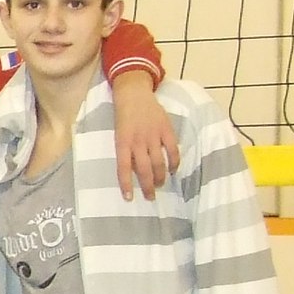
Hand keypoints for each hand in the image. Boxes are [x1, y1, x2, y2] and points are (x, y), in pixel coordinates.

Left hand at [110, 69, 178, 199]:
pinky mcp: (166, 130)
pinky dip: (174, 162)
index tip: (129, 198)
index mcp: (122, 142)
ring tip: (160, 185)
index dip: (126, 184)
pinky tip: (173, 170)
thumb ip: (126, 150)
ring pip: (158, 162)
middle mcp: (138, 141)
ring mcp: (153, 135)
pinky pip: (172, 150)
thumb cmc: (123, 116)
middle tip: (150, 197)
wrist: (134, 94)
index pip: (123, 168)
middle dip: (147, 186)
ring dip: (160, 177)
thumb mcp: (119, 134)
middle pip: (144, 169)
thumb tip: (134, 171)